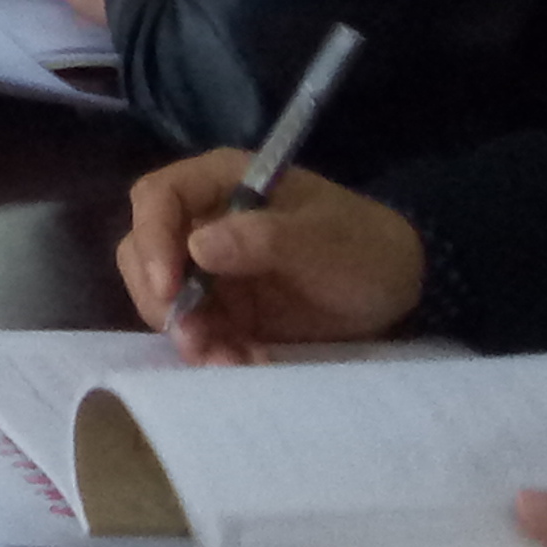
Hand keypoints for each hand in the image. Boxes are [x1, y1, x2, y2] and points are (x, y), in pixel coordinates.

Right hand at [116, 147, 426, 361]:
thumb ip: (263, 239)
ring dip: (187, 333)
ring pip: (163, 297)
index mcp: (220, 183)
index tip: (169, 288)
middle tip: (194, 338)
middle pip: (144, 250)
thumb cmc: (364, 247)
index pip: (158, 198)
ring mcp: (210, 268)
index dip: (152, 239)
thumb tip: (196, 247)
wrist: (403, 287)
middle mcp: (203, 221)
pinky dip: (213, 352)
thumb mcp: (324, 241)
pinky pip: (197, 330)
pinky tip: (247, 364)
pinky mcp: (225, 309)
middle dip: (160, 298)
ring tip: (229, 361)